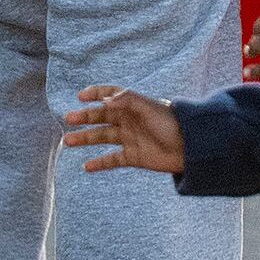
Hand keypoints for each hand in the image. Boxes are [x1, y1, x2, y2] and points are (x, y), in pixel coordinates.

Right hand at [62, 85, 184, 175]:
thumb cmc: (172, 124)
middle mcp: (130, 120)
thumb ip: (128, 100)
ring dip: (86, 139)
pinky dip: (100, 163)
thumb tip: (104, 100)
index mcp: (134, 105)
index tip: (81, 96)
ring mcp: (131, 138)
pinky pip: (112, 159)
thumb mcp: (150, 108)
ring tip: (68, 141)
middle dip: (85, 117)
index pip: (112, 95)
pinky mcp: (134, 156)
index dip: (96, 93)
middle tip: (68, 119)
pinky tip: (86, 166)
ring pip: (103, 137)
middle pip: (102, 117)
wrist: (191, 148)